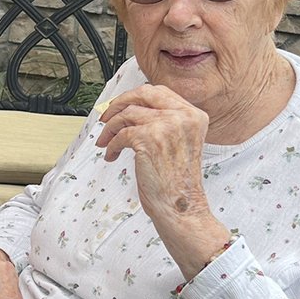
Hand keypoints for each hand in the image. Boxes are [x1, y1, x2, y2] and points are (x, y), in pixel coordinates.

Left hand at [96, 85, 228, 277]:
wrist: (180, 206)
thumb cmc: (177, 182)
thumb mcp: (180, 142)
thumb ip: (166, 122)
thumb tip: (134, 109)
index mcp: (194, 115)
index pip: (159, 92)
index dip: (135, 97)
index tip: (121, 106)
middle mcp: (183, 116)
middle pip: (142, 94)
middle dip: (119, 104)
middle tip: (106, 117)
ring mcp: (166, 125)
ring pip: (127, 114)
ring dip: (110, 129)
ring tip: (106, 142)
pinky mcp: (149, 139)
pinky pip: (121, 134)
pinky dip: (111, 145)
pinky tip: (111, 155)